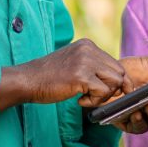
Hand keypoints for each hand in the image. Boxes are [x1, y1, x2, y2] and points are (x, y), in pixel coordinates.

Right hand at [0, 39, 130, 111]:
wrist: (27, 80)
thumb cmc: (49, 77)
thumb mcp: (74, 63)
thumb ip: (93, 67)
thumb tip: (120, 82)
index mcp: (88, 45)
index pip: (115, 64)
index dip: (115, 81)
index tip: (110, 92)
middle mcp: (89, 50)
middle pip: (119, 72)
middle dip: (112, 89)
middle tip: (94, 96)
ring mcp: (85, 62)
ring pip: (115, 82)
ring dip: (103, 96)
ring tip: (85, 97)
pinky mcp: (81, 76)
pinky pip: (103, 92)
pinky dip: (93, 101)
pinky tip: (79, 100)